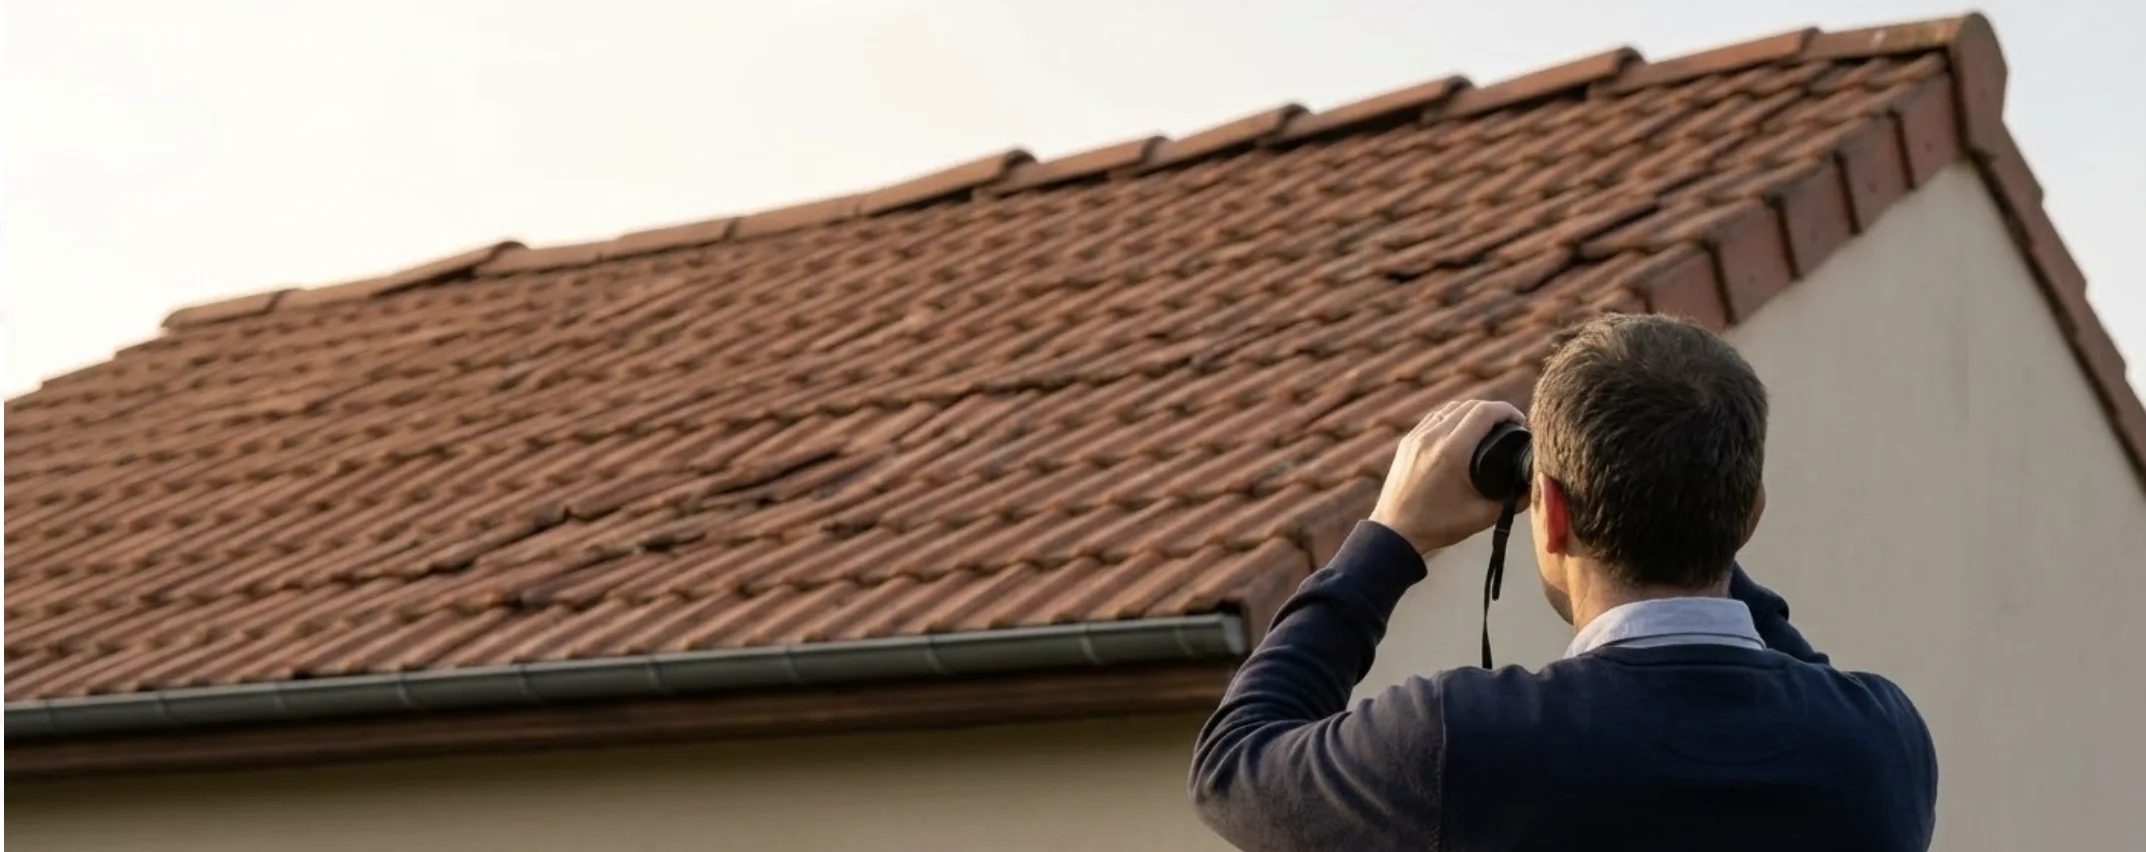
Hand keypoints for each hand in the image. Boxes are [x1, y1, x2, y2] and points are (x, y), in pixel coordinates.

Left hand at [1367, 399, 1526, 553]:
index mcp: (1452, 451)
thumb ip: (1513, 500)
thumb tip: (1535, 487)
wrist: (1395, 533)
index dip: (1508, 411)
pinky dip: (1452, 417)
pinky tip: (1462, 430)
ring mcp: (1416, 437)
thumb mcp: (1483, 515)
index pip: (1485, 412)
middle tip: (1509, 425)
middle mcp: (1432, 437)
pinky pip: (1434, 418)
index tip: (1520, 422)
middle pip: (1470, 405)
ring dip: (1472, 411)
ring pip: (1450, 408)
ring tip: (1488, 426)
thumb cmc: (1438, 526)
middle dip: (1494, 410)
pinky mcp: (1407, 442)